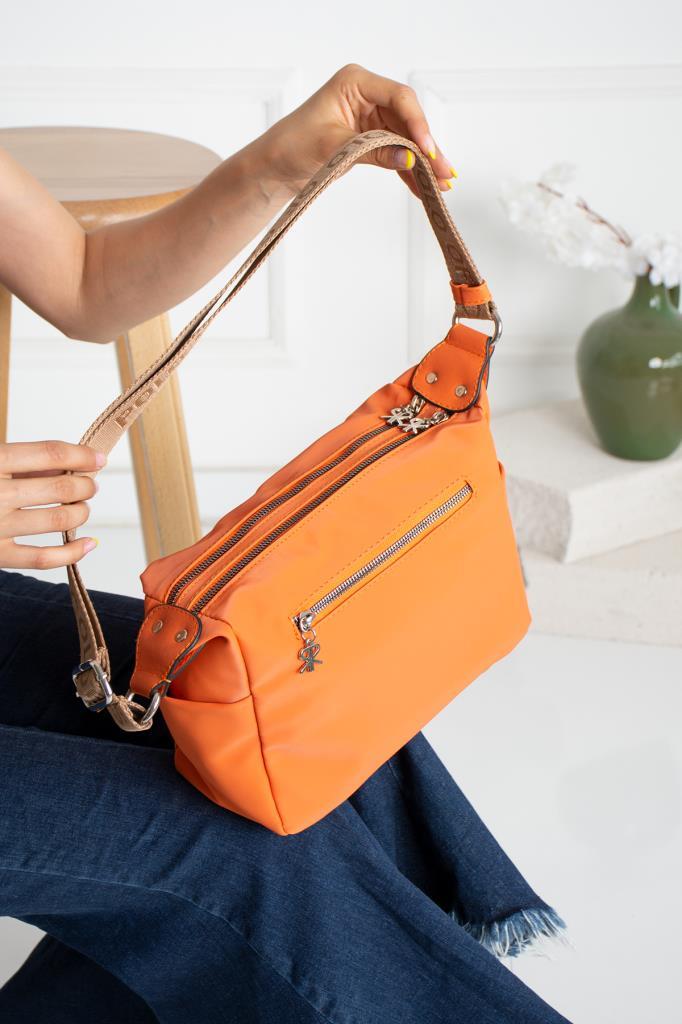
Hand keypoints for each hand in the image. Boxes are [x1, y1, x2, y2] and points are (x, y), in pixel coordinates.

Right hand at [0, 440, 103, 569]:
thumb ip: (23, 461)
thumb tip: (70, 462)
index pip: (49, 452)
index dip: (81, 454)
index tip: (97, 457)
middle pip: (60, 486)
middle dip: (84, 484)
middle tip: (90, 485)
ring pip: (58, 519)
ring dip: (81, 512)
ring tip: (82, 507)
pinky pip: (43, 558)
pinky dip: (72, 553)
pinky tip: (88, 544)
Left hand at [262, 63, 457, 198]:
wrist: (275, 166)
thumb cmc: (293, 145)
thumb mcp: (333, 148)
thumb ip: (373, 152)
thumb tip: (409, 159)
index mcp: (356, 82)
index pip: (398, 98)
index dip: (417, 124)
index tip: (428, 151)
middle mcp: (368, 95)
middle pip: (408, 120)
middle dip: (427, 148)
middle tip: (445, 173)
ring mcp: (371, 118)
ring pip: (406, 139)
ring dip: (423, 163)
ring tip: (442, 185)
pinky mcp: (371, 139)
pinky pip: (396, 154)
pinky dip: (409, 171)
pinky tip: (424, 187)